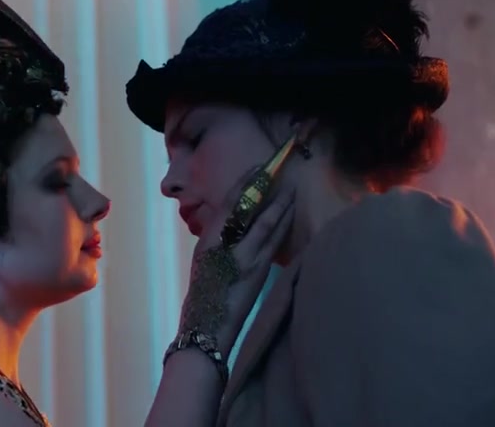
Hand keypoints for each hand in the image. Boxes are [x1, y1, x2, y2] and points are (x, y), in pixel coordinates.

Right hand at [178, 171, 295, 354]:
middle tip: (281, 172)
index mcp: (208, 239)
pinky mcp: (260, 271)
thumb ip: (218, 239)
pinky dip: (283, 226)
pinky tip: (290, 218)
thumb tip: (234, 223)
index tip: (257, 168)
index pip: (230, 203)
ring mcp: (246, 258)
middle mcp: (227, 244)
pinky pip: (274, 242)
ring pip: (269, 224)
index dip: (245, 183)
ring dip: (282, 206)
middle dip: (268, 189)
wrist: (207, 326)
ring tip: (292, 191)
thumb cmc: (202, 294)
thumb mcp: (203, 260)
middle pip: (253, 209)